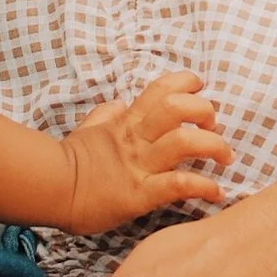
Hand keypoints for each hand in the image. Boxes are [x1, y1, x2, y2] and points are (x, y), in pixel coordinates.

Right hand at [59, 70, 230, 236]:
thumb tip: (119, 103)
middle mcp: (137, 140)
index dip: (186, 83)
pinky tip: (216, 192)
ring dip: (213, 146)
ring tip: (226, 157)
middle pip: (177, 108)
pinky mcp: (140, 194)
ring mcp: (139, 166)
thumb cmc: (68, 163)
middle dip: (204, 110)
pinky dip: (203, 187)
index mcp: (126, 122)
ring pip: (183, 142)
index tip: (200, 88)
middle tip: (214, 124)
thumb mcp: (87, 129)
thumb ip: (105, 115)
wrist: (50, 190)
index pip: (161, 89)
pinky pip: (177, 185)